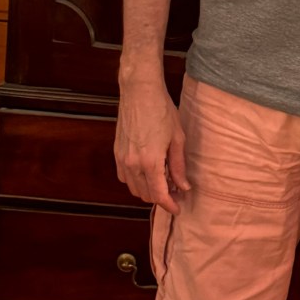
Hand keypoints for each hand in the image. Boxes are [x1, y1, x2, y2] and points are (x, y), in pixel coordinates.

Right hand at [114, 79, 189, 214]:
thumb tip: (183, 185)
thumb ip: (179, 165)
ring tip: (163, 180)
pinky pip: (125, 177)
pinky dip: (136, 180)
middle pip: (145, 194)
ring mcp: (122, 159)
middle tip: (175, 190)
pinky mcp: (117, 152)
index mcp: (150, 161)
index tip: (177, 208)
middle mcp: (133, 164)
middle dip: (160, 197)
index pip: (159, 194)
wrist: (140, 92)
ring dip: (148, 189)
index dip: (169, 205)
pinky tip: (148, 171)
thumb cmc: (161, 110)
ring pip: (133, 188)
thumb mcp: (177, 138)